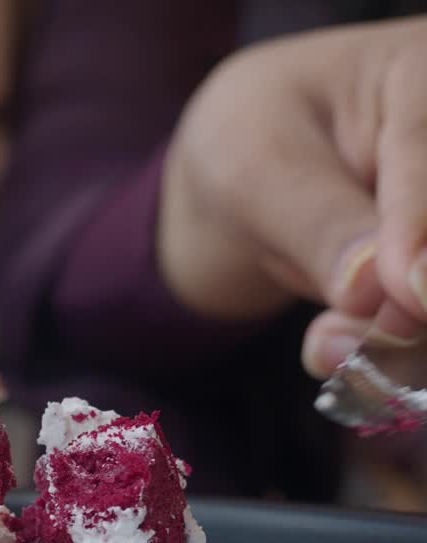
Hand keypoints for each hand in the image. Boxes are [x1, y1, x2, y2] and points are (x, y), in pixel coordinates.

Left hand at [159, 18, 426, 378]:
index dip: (422, 227)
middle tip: (337, 340)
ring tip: (322, 347)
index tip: (410, 295)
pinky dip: (396, 356)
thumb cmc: (248, 140)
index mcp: (421, 73)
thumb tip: (377, 289)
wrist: (247, 171)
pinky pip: (426, 325)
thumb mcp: (252, 167)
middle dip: (410, 305)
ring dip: (402, 342)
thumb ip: (315, 221)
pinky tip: (333, 351)